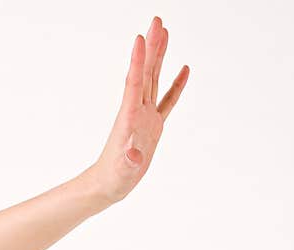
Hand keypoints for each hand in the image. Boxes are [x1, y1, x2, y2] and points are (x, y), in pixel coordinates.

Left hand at [88, 16, 189, 203]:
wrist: (109, 184)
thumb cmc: (113, 177)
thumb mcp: (122, 171)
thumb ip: (129, 161)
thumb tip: (134, 155)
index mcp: (129, 117)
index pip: (134, 82)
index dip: (138, 60)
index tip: (141, 37)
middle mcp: (136, 110)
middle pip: (145, 72)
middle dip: (152, 47)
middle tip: (157, 21)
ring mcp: (145, 116)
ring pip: (154, 79)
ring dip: (159, 56)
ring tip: (166, 33)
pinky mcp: (153, 125)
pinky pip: (167, 100)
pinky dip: (176, 85)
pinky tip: (184, 70)